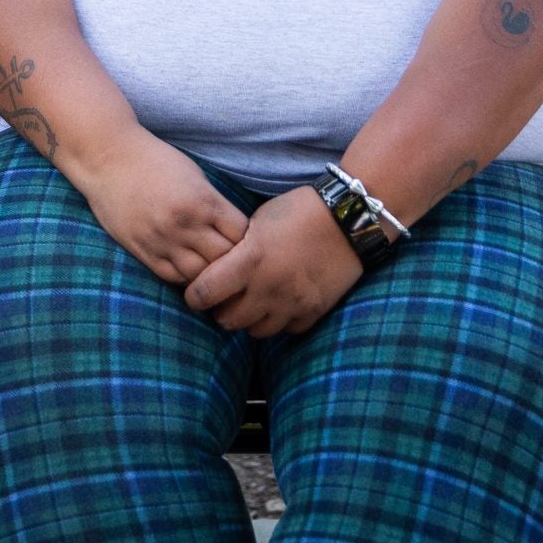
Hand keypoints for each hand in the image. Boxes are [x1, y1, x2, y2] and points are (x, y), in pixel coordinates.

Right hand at [71, 129, 248, 285]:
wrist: (107, 158)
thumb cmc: (154, 160)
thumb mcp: (194, 175)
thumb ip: (214, 204)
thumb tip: (236, 231)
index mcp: (202, 201)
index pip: (242, 235)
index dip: (247, 239)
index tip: (244, 238)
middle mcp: (185, 224)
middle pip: (224, 259)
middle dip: (232, 260)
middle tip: (232, 259)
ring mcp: (162, 240)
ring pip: (200, 275)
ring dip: (208, 273)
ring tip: (210, 267)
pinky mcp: (142, 250)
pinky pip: (172, 277)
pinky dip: (185, 277)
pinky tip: (188, 267)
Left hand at [182, 185, 362, 335]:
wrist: (348, 218)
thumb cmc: (298, 211)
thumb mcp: (257, 221)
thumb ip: (237, 251)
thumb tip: (218, 271)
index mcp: (249, 260)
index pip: (204, 294)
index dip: (194, 296)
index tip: (196, 294)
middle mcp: (268, 287)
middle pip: (228, 320)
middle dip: (221, 311)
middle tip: (225, 299)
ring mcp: (293, 303)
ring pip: (257, 331)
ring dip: (251, 319)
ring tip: (254, 302)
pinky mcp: (314, 311)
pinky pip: (288, 330)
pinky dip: (281, 321)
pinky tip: (281, 303)